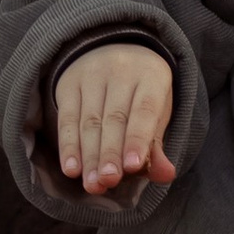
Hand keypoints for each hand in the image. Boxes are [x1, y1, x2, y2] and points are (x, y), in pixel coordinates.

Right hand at [53, 43, 176, 193]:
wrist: (112, 49)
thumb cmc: (140, 92)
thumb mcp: (157, 111)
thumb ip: (156, 145)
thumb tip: (165, 176)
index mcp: (152, 75)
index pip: (145, 110)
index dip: (138, 139)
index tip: (133, 167)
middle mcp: (121, 70)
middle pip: (115, 119)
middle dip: (110, 154)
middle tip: (108, 182)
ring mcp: (92, 74)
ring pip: (90, 121)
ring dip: (90, 156)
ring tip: (93, 184)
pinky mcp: (69, 83)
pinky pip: (67, 118)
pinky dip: (69, 146)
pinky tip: (72, 169)